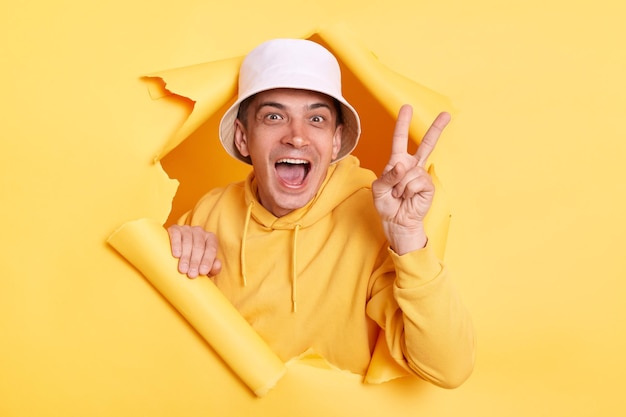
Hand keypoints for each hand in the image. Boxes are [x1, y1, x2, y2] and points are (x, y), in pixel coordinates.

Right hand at [167, 225, 221, 277]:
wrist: (176, 254)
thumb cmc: (194, 262)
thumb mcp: (205, 267)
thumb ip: (213, 268)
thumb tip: (217, 265)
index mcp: (211, 238)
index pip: (211, 249)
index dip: (207, 261)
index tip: (202, 272)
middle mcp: (200, 231)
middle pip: (199, 246)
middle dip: (195, 262)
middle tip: (192, 275)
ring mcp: (187, 229)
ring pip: (187, 242)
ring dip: (185, 257)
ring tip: (183, 270)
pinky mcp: (175, 229)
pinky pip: (176, 236)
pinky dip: (176, 245)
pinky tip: (176, 255)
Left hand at [372, 105, 450, 254]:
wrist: (396, 221)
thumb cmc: (386, 204)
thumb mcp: (379, 188)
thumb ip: (388, 175)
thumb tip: (403, 166)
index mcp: (397, 162)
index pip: (400, 139)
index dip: (402, 124)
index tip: (407, 108)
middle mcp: (412, 166)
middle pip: (426, 144)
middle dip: (436, 129)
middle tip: (446, 114)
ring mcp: (421, 175)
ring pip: (409, 172)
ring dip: (399, 186)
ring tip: (399, 195)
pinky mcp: (428, 186)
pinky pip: (415, 182)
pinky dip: (407, 191)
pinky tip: (407, 197)